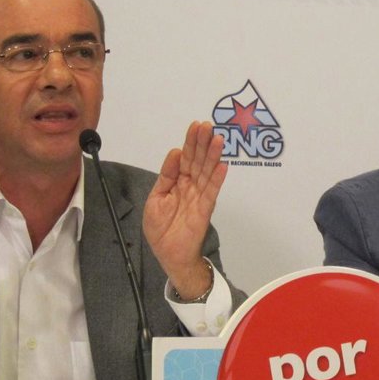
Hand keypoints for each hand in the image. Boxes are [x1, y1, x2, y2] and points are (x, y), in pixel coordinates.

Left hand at [143, 121, 226, 298]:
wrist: (168, 254)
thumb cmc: (161, 227)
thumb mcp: (156, 198)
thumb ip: (166, 176)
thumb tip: (175, 152)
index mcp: (178, 181)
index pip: (186, 157)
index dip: (191, 142)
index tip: (196, 126)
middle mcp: (191, 185)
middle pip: (198, 160)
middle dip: (203, 143)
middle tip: (208, 125)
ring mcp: (199, 196)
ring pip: (207, 172)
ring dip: (213, 156)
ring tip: (218, 139)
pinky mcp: (205, 209)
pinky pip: (211, 191)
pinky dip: (217, 179)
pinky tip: (223, 165)